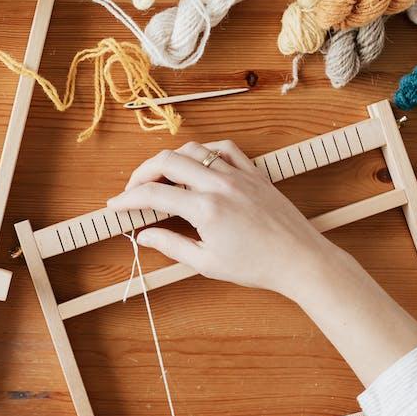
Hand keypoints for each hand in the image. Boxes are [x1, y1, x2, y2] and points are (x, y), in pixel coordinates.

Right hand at [109, 140, 416, 384]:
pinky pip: (224, 149)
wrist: (300, 260)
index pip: (154, 195)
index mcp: (205, 209)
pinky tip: (197, 163)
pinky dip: (204, 152)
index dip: (128, 199)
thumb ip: (171, 245)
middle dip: (142, 173)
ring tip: (162, 177)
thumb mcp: (207, 263)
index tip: (116, 205)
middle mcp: (219, 185)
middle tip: (133, 189)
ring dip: (171, 159)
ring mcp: (238, 175)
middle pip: (167, 161)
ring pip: (194, 150)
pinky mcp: (255, 173)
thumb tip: (144, 236)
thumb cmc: (257, 266)